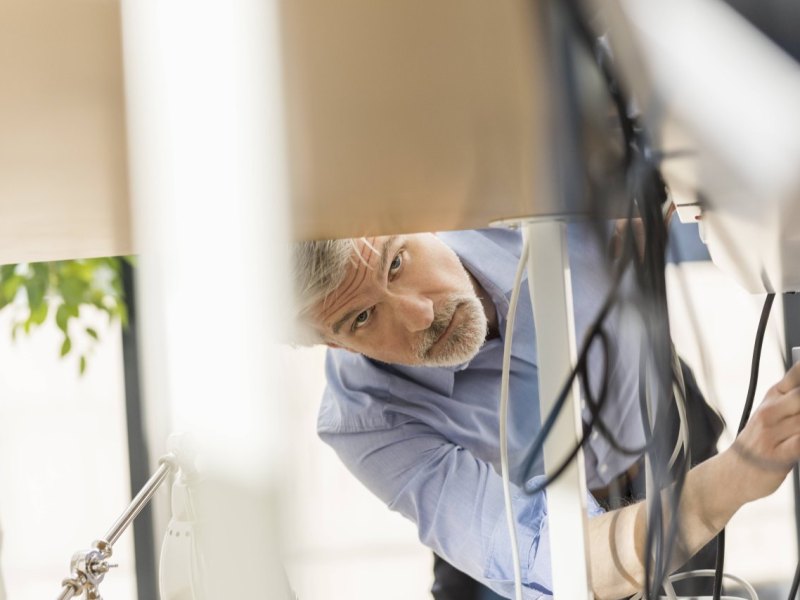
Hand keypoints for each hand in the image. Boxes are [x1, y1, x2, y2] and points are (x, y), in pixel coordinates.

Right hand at [727, 362, 799, 503]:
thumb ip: (792, 400)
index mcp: (771, 397)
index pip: (795, 375)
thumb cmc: (757, 444)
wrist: (731, 474)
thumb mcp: (770, 415)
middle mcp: (770, 412)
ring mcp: (771, 433)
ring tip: (797, 427)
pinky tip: (799, 437)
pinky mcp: (777, 455)